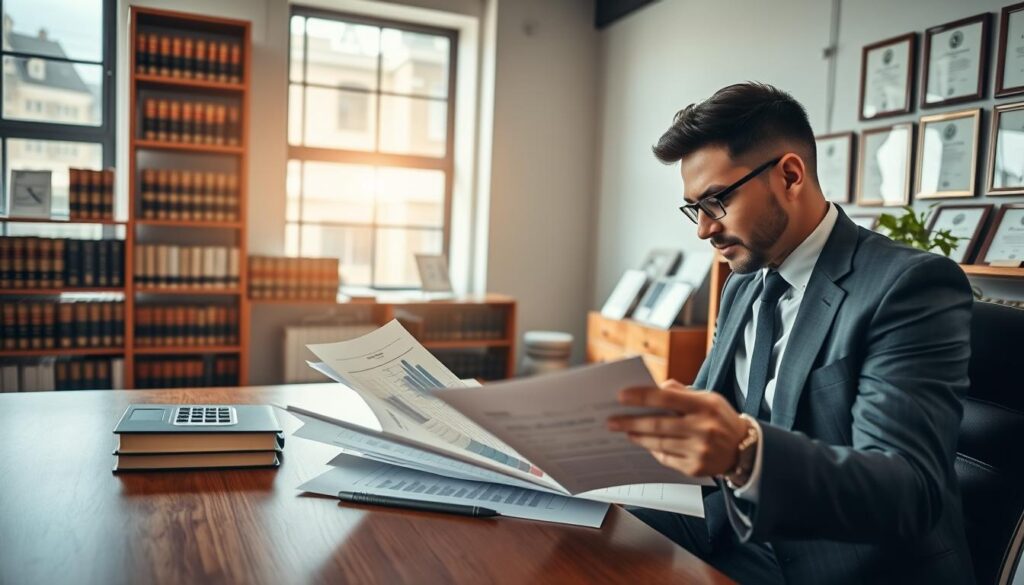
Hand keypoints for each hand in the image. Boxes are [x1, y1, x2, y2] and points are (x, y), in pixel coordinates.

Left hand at [607, 379, 750, 477]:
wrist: (743, 449)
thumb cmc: (720, 419)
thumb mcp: (708, 398)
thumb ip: (682, 392)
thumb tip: (656, 386)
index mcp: (705, 406)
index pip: (667, 398)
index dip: (642, 396)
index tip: (621, 396)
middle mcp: (703, 428)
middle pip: (658, 424)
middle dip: (631, 422)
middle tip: (612, 421)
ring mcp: (699, 450)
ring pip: (659, 443)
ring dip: (638, 437)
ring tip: (624, 431)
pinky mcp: (695, 468)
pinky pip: (666, 458)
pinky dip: (653, 450)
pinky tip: (643, 443)